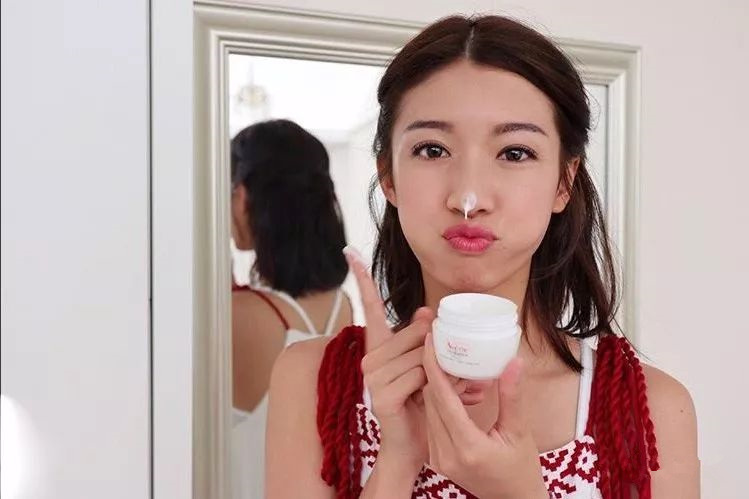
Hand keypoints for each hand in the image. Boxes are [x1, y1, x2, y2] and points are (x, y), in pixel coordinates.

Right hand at [344, 247, 431, 471]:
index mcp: (380, 347)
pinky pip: (419, 375)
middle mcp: (371, 358)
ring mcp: (374, 377)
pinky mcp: (382, 396)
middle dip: (439, 349)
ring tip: (451, 386)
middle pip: (414, 333)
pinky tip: (435, 396)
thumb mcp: (426, 368)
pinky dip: (437, 384)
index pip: (369, 307)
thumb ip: (426, 342)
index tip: (349, 252)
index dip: (362, 280)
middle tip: (453, 369)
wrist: (413, 446)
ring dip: (443, 370)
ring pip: (421, 355)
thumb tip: (429, 312)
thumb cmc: (422, 404)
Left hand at [422, 333, 547, 498]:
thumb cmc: (521, 470)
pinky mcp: (437, 459)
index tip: (430, 341)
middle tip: (447, 349)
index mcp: (469, 447)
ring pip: (429, 410)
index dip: (433, 367)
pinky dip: (439, 404)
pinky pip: (432, 422)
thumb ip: (512, 396)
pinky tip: (455, 392)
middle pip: (431, 401)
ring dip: (438, 387)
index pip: (442, 398)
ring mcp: (439, 458)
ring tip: (455, 368)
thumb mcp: (520, 432)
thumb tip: (513, 361)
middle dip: (437, 372)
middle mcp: (447, 454)